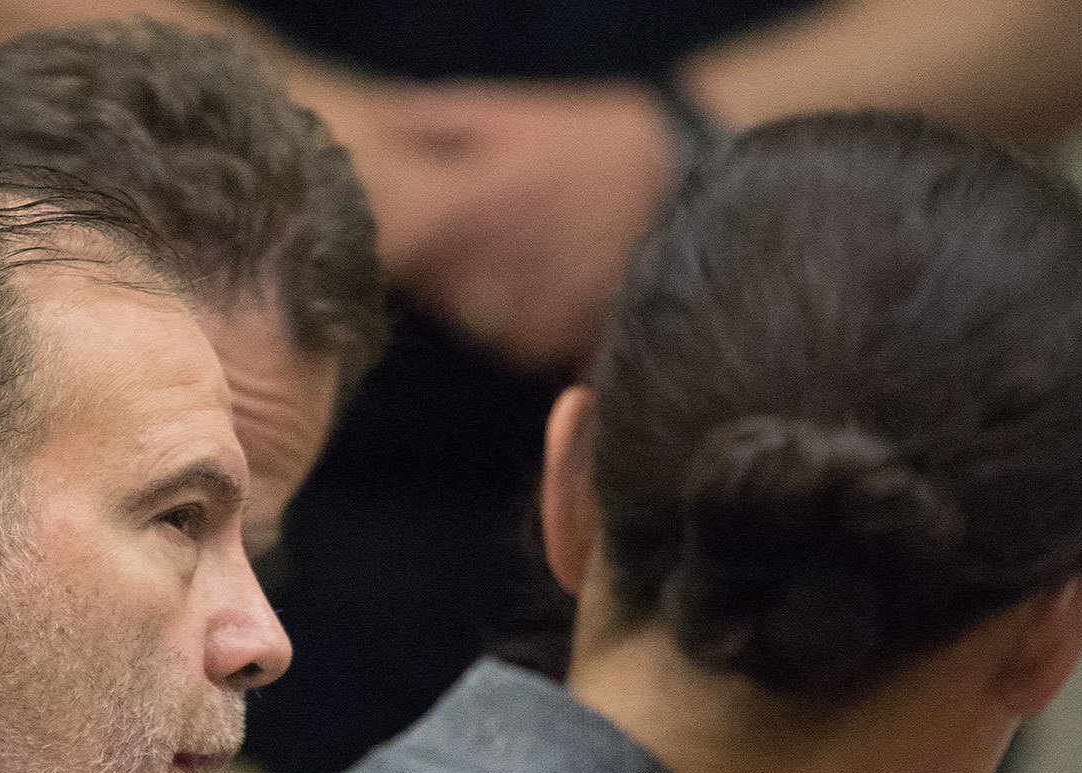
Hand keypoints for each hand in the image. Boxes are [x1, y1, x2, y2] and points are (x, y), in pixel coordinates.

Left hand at [370, 80, 673, 370]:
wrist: (700, 189)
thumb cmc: (605, 144)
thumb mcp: (526, 116)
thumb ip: (445, 120)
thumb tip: (381, 118)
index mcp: (474, 208)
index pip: (391, 246)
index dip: (383, 241)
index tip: (390, 231)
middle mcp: (493, 270)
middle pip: (425, 286)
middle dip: (435, 264)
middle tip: (474, 236)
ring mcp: (527, 315)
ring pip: (466, 319)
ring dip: (476, 295)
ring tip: (524, 254)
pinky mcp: (560, 347)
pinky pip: (511, 345)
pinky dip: (517, 322)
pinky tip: (550, 284)